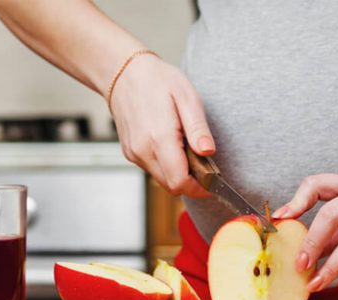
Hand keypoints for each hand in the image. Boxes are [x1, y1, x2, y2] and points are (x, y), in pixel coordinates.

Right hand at [109, 54, 212, 196]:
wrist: (124, 72)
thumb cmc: (157, 80)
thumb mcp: (186, 98)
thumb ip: (198, 128)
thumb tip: (208, 152)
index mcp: (159, 138)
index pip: (180, 182)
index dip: (200, 188)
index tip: (213, 183)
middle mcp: (142, 150)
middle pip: (172, 186)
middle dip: (192, 182)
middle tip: (205, 166)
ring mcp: (134, 153)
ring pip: (162, 180)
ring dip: (179, 174)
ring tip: (188, 150)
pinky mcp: (130, 152)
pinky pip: (153, 170)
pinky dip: (167, 166)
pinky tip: (173, 146)